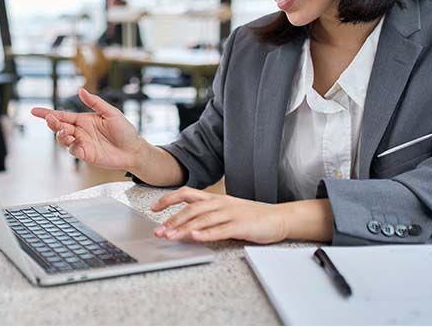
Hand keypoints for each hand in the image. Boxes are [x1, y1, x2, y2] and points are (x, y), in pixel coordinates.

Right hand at [30, 89, 146, 170]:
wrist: (134, 150)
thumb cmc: (125, 130)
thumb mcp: (111, 112)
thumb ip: (95, 102)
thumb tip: (80, 90)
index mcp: (84, 120)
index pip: (62, 115)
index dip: (47, 113)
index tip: (34, 111)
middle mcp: (80, 131)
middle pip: (59, 127)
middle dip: (52, 123)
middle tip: (51, 120)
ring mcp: (82, 144)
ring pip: (63, 139)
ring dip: (60, 135)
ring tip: (64, 131)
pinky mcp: (86, 155)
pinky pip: (74, 151)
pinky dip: (72, 146)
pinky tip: (77, 142)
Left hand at [150, 187, 287, 244]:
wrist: (278, 218)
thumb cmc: (250, 216)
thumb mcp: (225, 211)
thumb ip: (207, 214)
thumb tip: (184, 223)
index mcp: (215, 198)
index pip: (186, 194)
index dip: (168, 199)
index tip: (153, 208)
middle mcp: (220, 203)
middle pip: (190, 208)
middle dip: (172, 220)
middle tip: (158, 231)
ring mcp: (230, 213)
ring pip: (202, 219)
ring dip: (184, 228)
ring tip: (171, 236)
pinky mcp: (241, 225)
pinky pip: (220, 230)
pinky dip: (206, 234)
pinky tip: (195, 237)